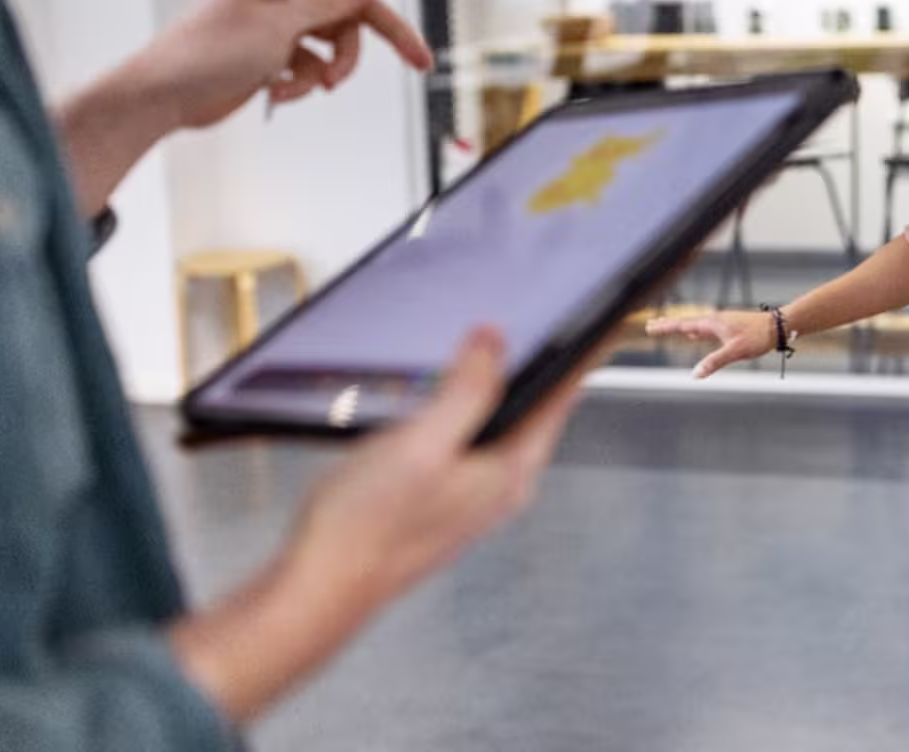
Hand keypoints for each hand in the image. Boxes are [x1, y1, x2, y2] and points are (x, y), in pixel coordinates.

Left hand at [132, 0, 448, 131]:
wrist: (164, 96)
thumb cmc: (208, 53)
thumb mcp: (277, 27)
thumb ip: (328, 5)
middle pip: (357, 9)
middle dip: (385, 39)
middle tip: (422, 63)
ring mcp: (283, 23)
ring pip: (340, 43)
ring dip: (332, 70)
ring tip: (308, 87)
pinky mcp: (277, 53)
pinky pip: (316, 65)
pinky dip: (305, 83)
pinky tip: (278, 91)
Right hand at [287, 328, 582, 612]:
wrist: (322, 581)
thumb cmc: (367, 526)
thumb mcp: (422, 443)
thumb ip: (467, 391)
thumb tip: (494, 343)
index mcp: (510, 472)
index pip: (561, 401)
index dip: (575, 358)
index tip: (586, 325)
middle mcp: (500, 487)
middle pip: (535, 412)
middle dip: (534, 367)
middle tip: (537, 326)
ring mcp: (473, 496)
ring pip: (500, 427)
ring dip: (494, 388)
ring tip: (489, 350)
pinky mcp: (445, 499)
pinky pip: (470, 442)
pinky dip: (464, 412)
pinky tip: (442, 400)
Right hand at [646, 310, 773, 378]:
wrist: (778, 326)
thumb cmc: (758, 337)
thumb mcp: (735, 351)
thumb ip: (714, 362)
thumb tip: (695, 375)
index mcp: (712, 322)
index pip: (683, 325)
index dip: (665, 327)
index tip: (649, 327)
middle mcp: (715, 319)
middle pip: (686, 322)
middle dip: (668, 324)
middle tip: (651, 325)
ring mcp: (722, 321)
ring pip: (695, 325)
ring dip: (681, 327)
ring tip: (669, 329)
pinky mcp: (729, 326)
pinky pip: (705, 328)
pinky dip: (695, 331)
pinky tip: (695, 336)